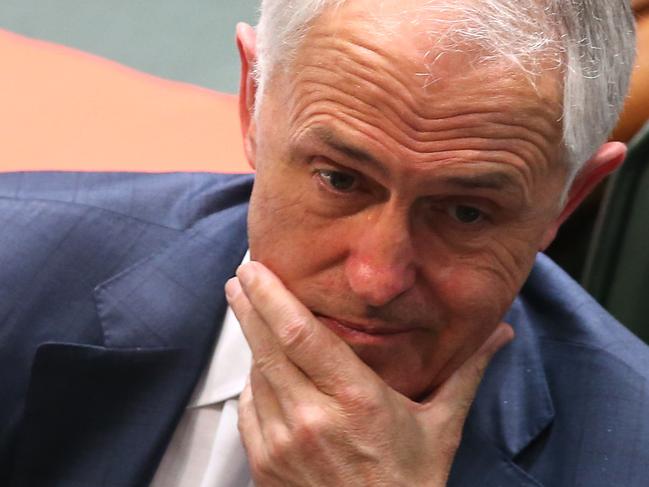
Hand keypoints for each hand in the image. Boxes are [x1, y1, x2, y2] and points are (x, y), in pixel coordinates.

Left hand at [225, 261, 512, 486]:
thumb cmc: (409, 484)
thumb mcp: (441, 425)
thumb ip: (465, 372)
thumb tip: (501, 334)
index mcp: (356, 400)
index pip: (301, 334)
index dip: (272, 296)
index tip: (258, 269)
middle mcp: (312, 418)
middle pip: (268, 346)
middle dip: (249, 304)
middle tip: (242, 275)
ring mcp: (283, 442)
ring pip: (257, 374)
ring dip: (251, 337)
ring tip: (248, 307)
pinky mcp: (264, 462)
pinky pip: (249, 406)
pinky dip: (254, 379)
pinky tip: (261, 363)